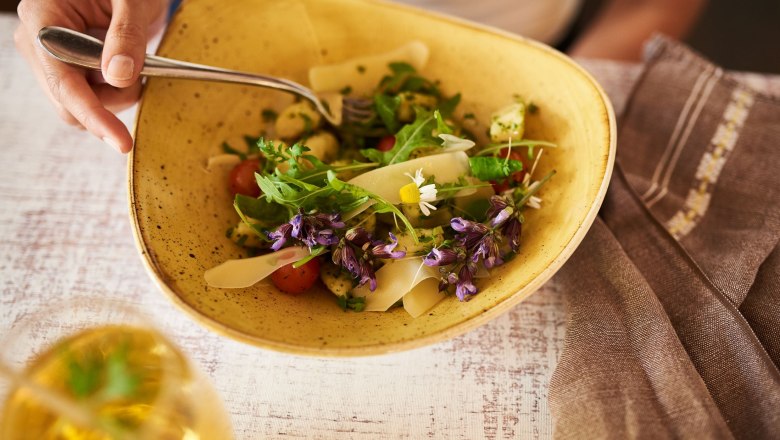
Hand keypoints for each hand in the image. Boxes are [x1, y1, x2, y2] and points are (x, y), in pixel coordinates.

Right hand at [15, 0, 167, 152]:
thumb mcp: (131, 0)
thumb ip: (126, 35)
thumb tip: (118, 77)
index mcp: (42, 18)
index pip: (63, 82)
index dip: (93, 115)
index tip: (121, 141)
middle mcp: (37, 42)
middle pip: (68, 103)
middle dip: (111, 102)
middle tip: (142, 74)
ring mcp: (49, 59)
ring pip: (81, 106)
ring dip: (116, 97)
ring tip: (135, 63)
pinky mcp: (66, 69)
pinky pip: (90, 98)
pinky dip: (115, 93)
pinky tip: (127, 68)